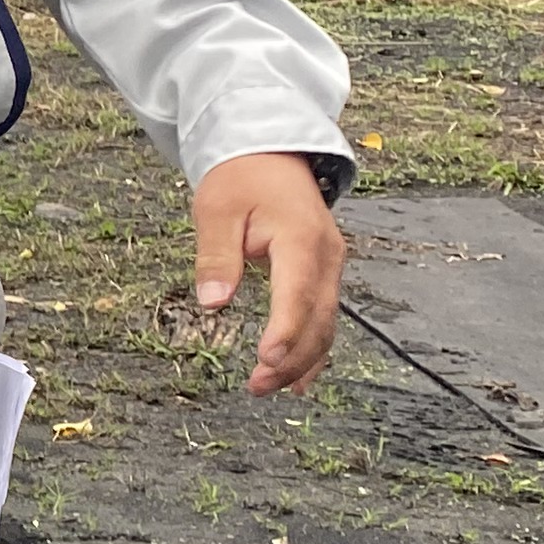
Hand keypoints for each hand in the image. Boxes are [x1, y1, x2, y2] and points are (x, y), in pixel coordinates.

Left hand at [191, 152, 343, 396]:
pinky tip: (297, 378)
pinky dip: (313, 348)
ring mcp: (330, 266)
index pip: (297, 294)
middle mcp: (326, 256)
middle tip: (257, 386)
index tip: (266, 360)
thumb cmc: (241, 179)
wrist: (271, 155)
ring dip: (302, 360)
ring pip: (326, 323)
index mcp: (302, 239)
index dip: (284, 331)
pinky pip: (324, 317)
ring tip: (270, 388)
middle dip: (291, 358)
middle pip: (318, 319)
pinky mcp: (324, 273)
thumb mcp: (216, 210)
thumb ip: (216, 256)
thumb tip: (212, 301)